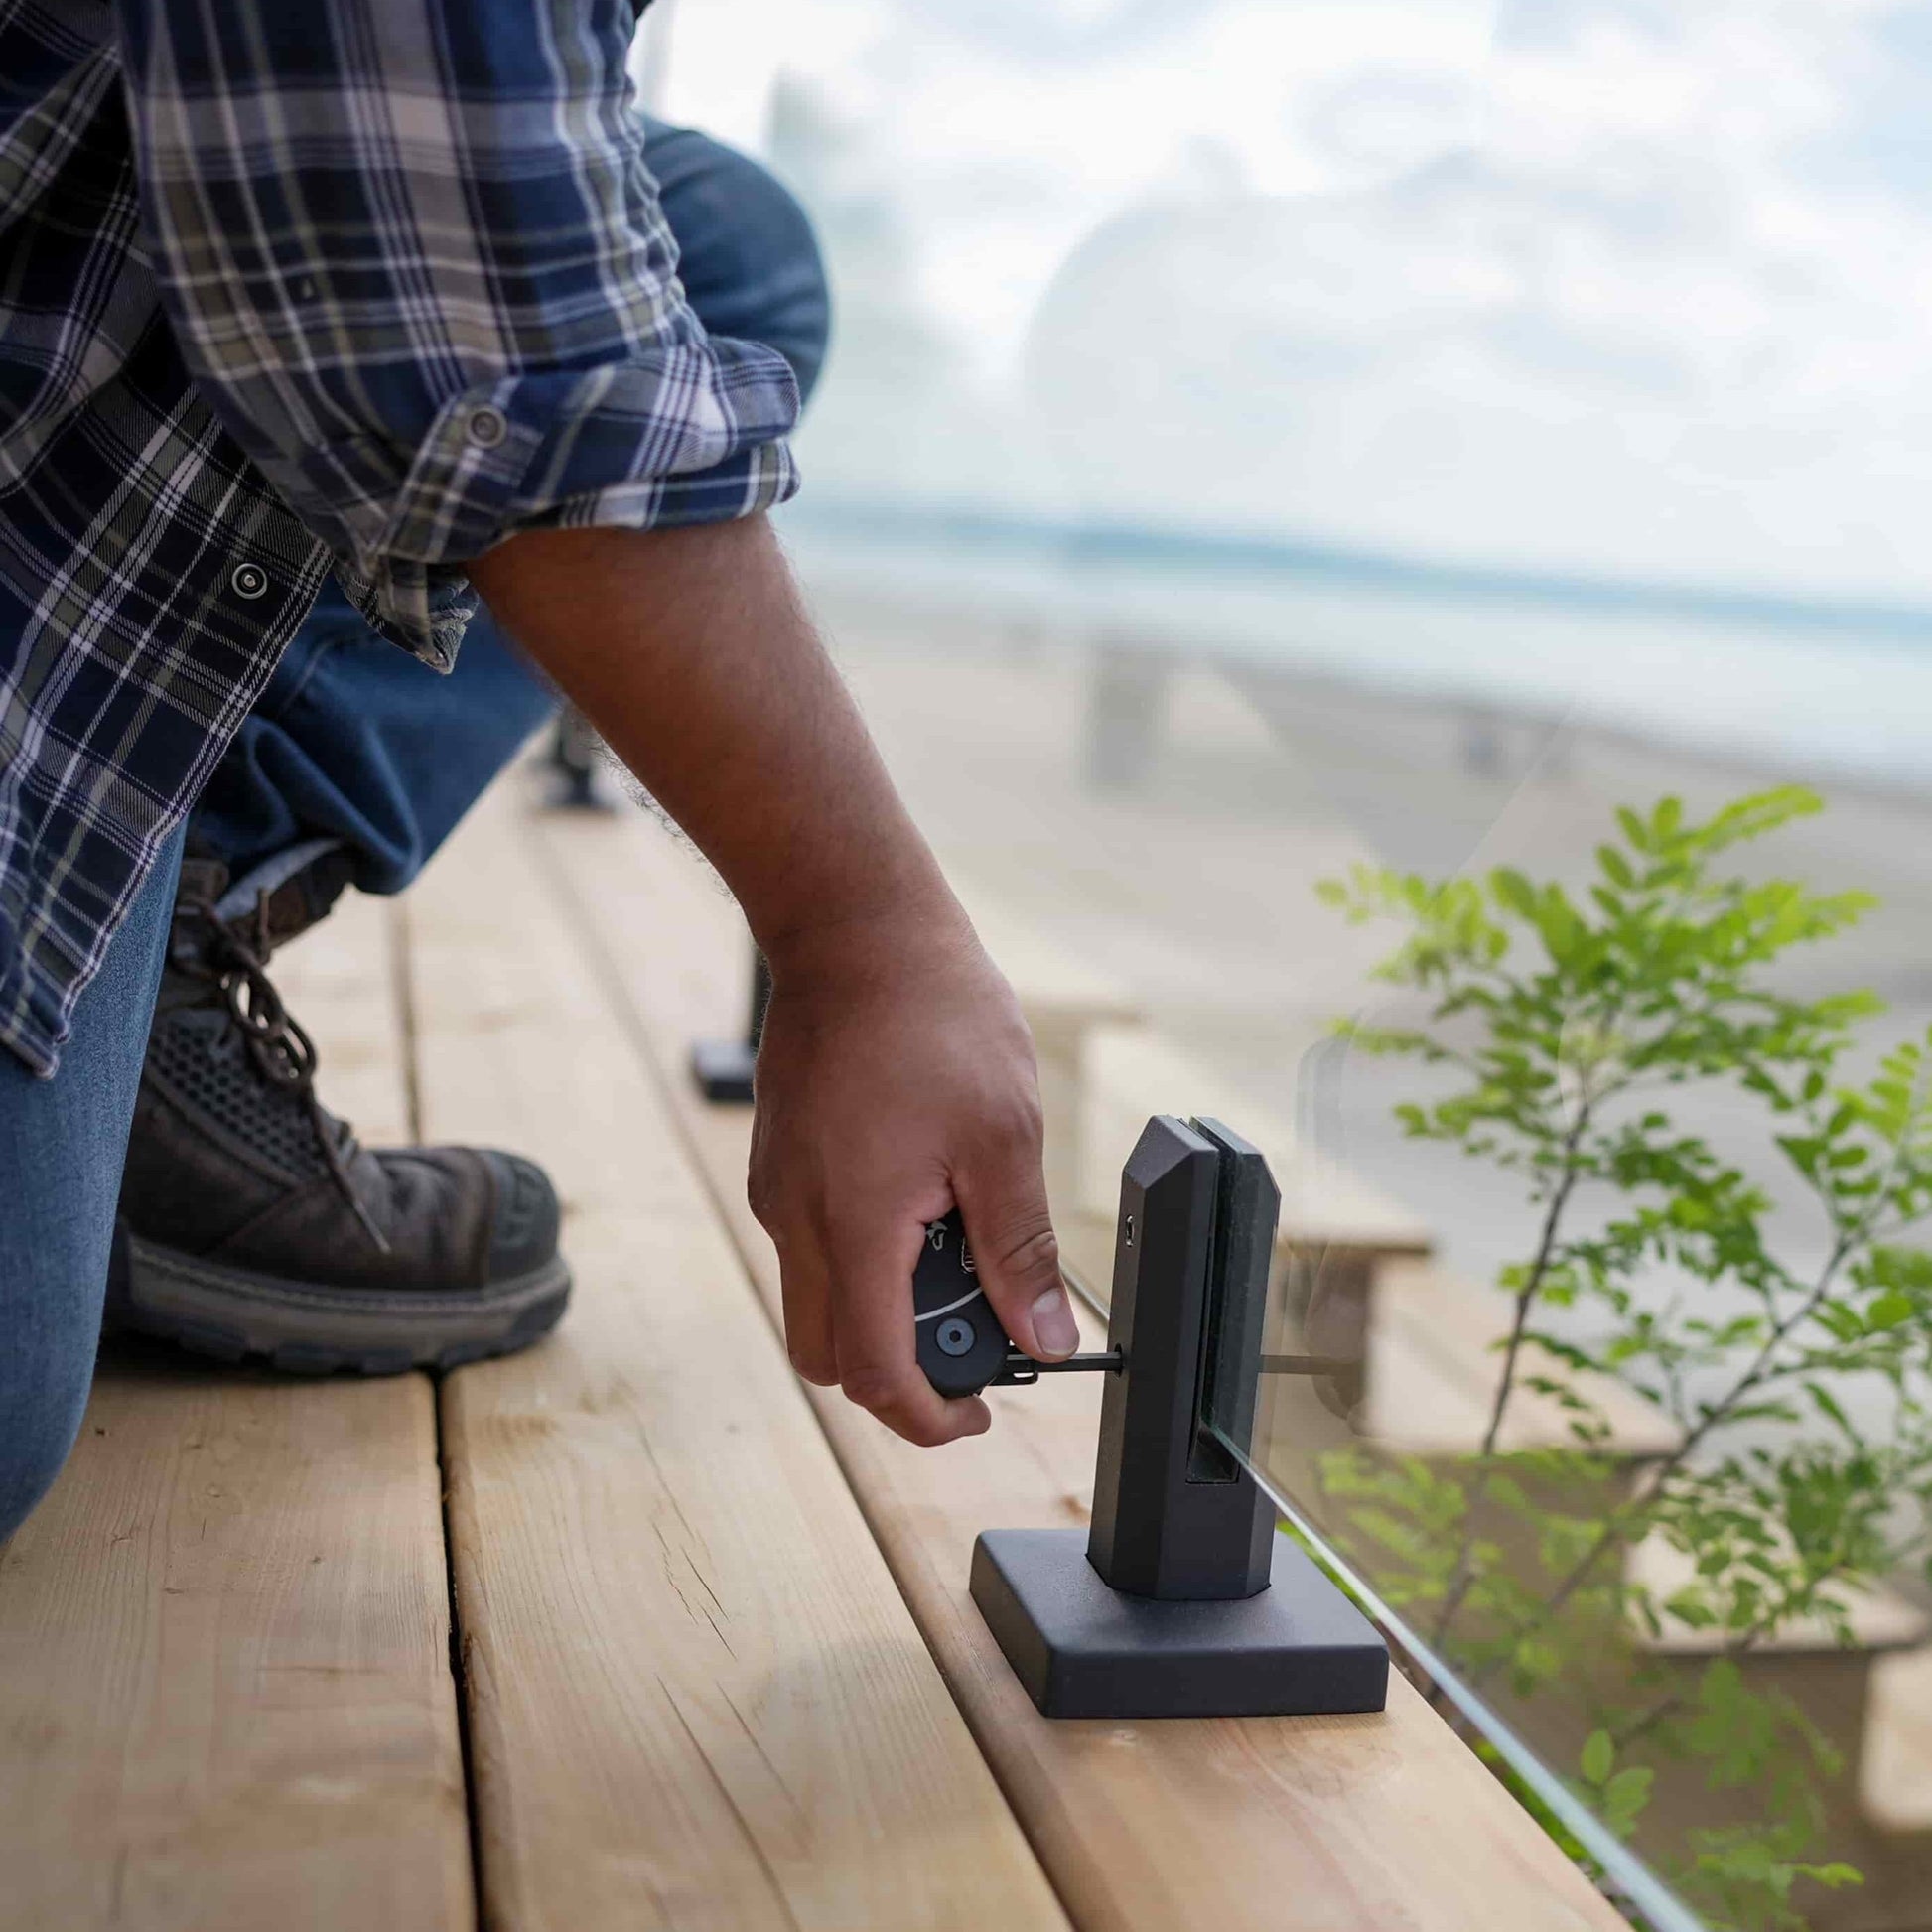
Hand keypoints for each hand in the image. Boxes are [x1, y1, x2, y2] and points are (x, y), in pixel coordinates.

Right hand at [747, 900, 1079, 1445]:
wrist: (855, 928)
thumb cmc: (933, 1015)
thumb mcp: (1003, 1139)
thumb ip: (1019, 1250)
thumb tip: (1046, 1337)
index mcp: (854, 1227)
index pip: (877, 1373)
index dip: (930, 1416)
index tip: (981, 1412)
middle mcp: (795, 1220)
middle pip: (831, 1354)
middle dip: (902, 1370)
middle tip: (976, 1333)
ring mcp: (778, 1189)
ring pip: (819, 1300)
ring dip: (886, 1307)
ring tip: (961, 1242)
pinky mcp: (781, 1161)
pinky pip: (814, 1245)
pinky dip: (867, 1257)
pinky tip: (926, 1199)